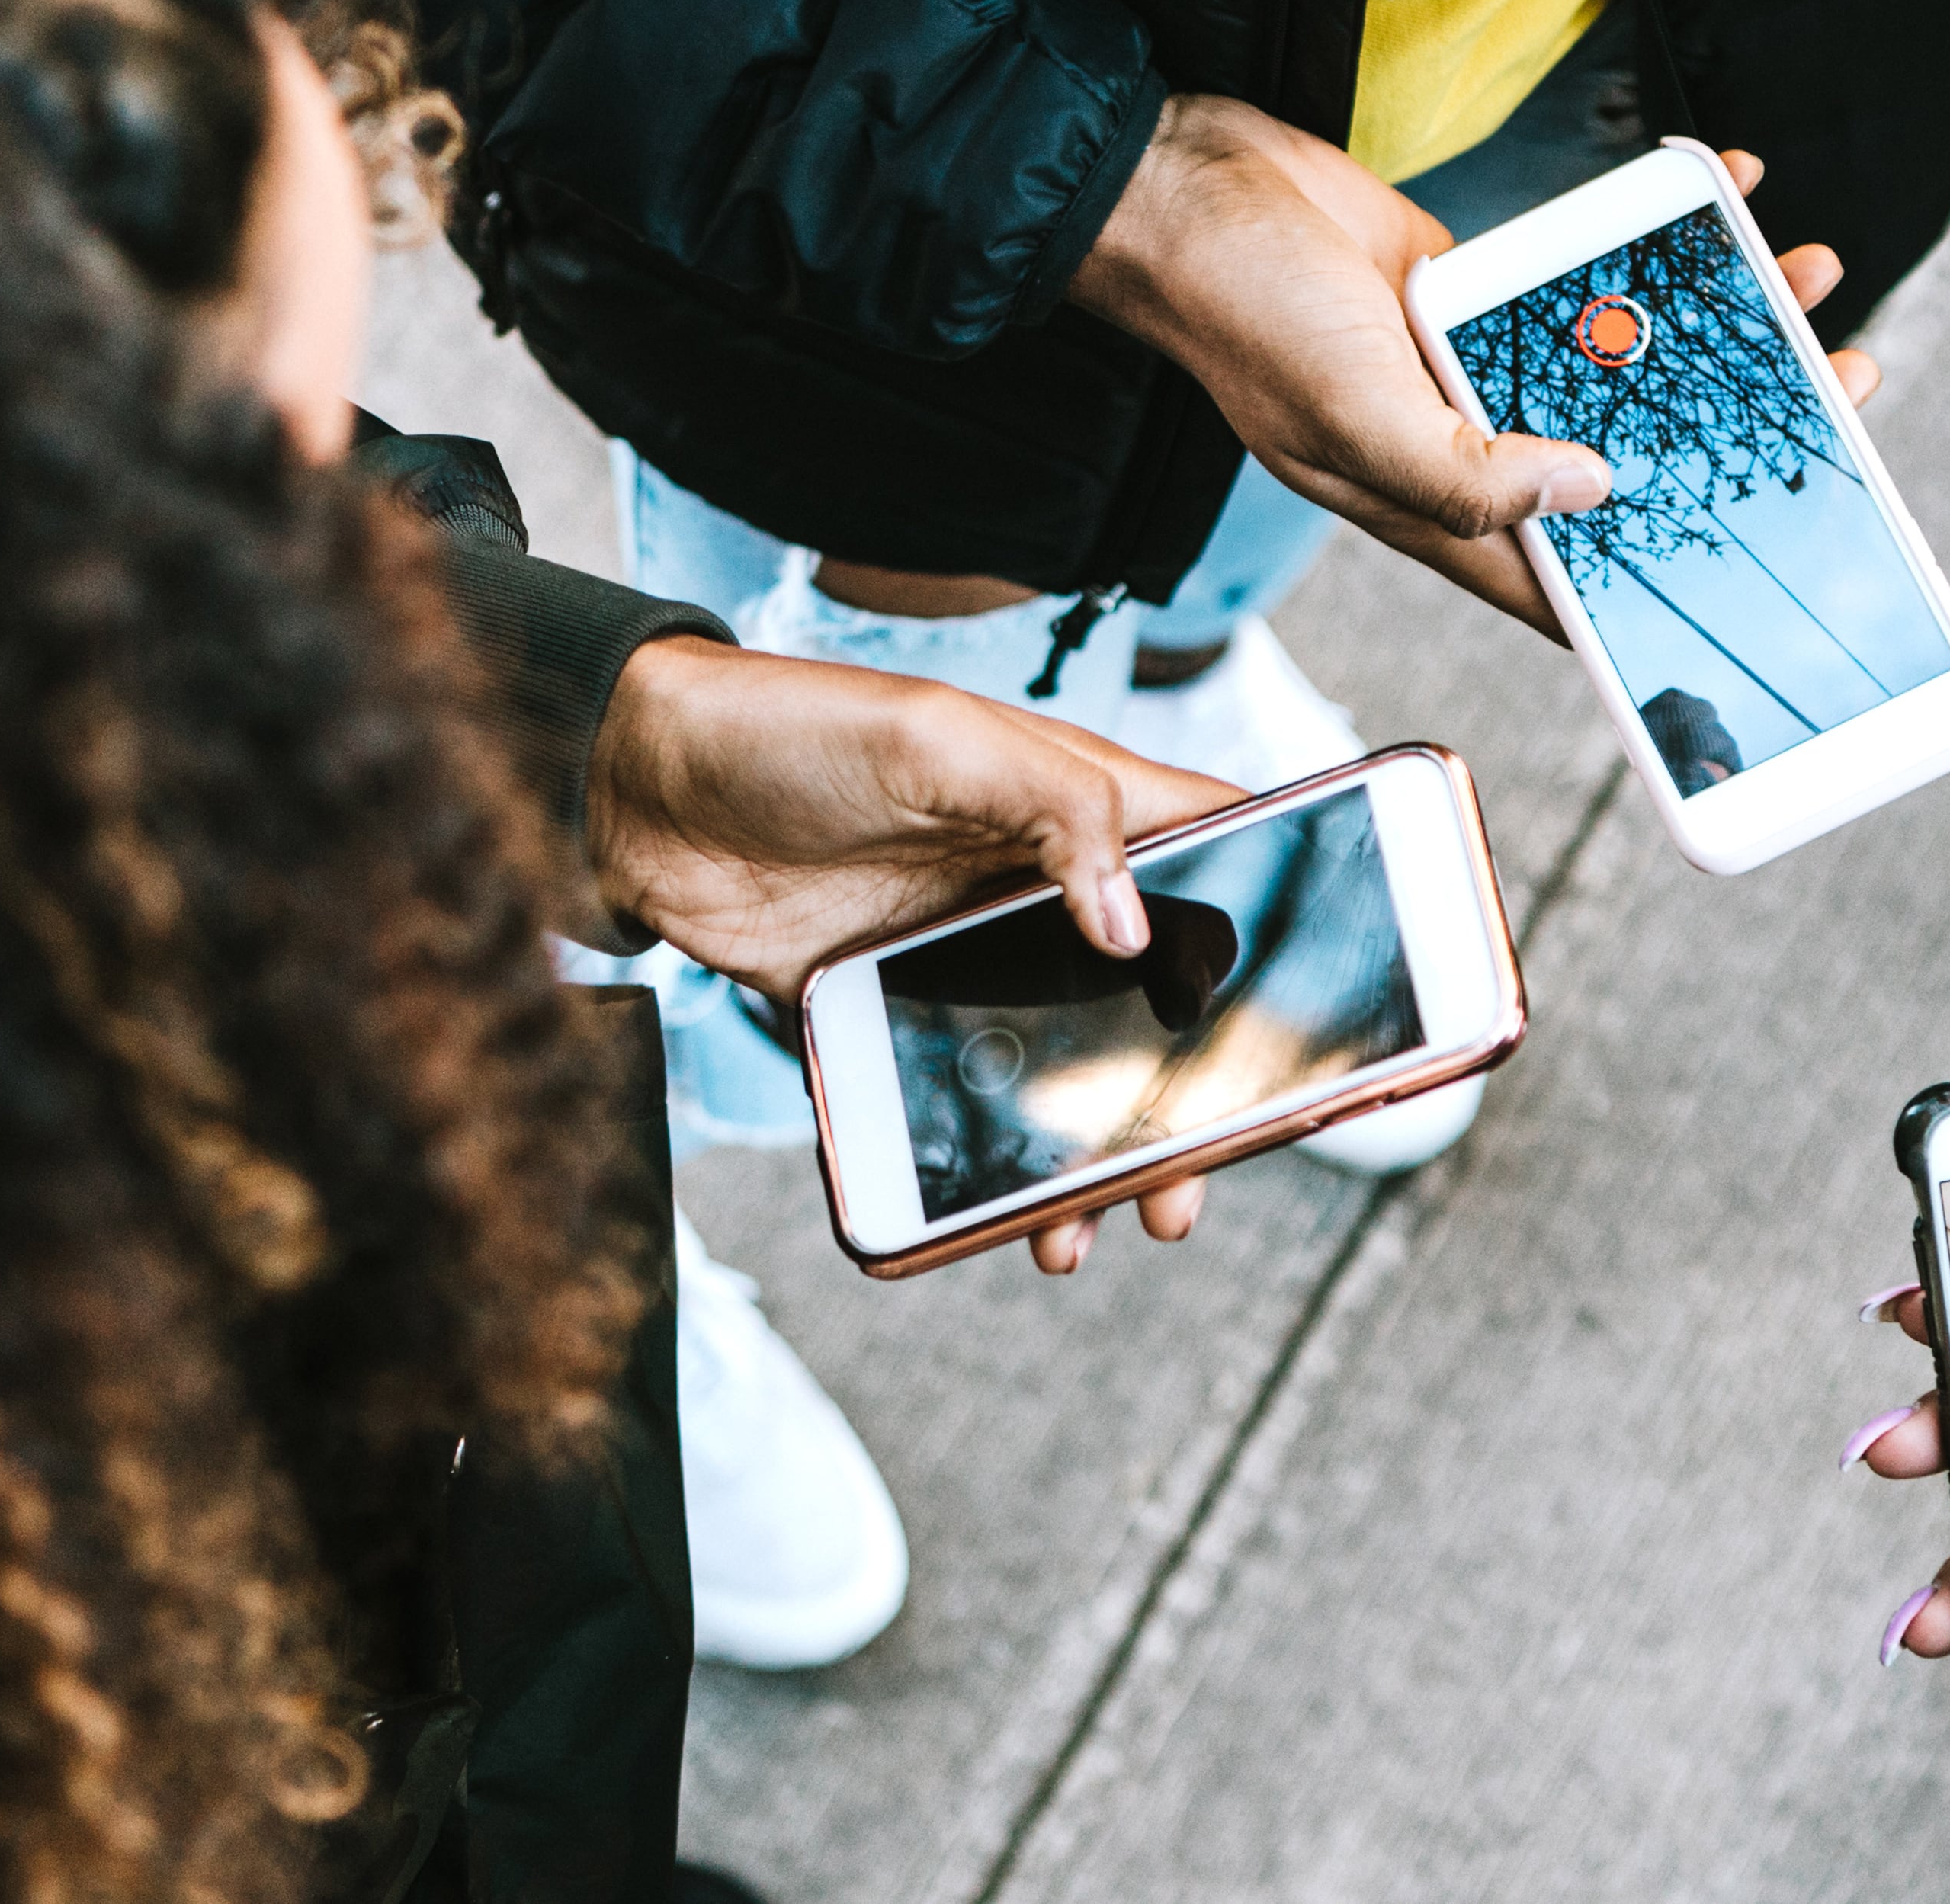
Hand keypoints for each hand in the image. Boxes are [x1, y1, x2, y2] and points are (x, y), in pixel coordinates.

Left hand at [583, 636, 1243, 1270]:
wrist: (633, 791)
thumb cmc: (794, 728)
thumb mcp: (943, 740)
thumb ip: (1061, 813)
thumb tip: (1136, 927)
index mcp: (1078, 803)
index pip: (1218, 846)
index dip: (1280, 908)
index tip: (1316, 1001)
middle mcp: (1042, 884)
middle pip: (1160, 994)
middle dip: (1193, 1093)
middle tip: (1194, 1176)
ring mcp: (968, 953)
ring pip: (1069, 1065)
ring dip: (1096, 1151)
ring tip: (1100, 1221)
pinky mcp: (891, 1006)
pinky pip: (962, 1095)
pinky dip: (988, 1161)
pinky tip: (995, 1210)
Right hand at [1070, 106, 1879, 633]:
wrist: (1182, 184)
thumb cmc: (1242, 313)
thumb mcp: (1353, 413)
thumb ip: (1467, 471)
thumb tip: (1592, 491)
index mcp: (1437, 509)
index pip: (1572, 581)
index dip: (1665, 586)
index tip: (1775, 560)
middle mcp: (1469, 446)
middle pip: (1631, 463)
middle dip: (1737, 430)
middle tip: (1836, 383)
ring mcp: (1477, 365)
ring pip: (1627, 361)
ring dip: (1721, 322)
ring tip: (1810, 277)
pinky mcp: (1479, 288)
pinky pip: (1590, 275)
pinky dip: (1656, 238)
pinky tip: (1723, 190)